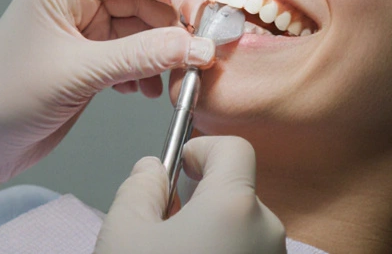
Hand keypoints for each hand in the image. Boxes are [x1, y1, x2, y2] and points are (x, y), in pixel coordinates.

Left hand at [0, 0, 215, 219]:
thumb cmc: (3, 100)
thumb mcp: (77, 75)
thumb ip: (140, 57)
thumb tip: (195, 46)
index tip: (207, 17)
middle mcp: (72, 0)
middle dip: (175, 24)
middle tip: (204, 52)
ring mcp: (80, 29)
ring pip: (141, 27)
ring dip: (165, 50)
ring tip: (180, 78)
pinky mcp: (87, 57)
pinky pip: (132, 51)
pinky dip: (149, 68)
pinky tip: (150, 90)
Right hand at [95, 136, 286, 253]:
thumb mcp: (125, 233)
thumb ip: (139, 188)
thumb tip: (152, 171)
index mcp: (234, 208)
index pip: (234, 148)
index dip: (202, 149)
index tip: (179, 164)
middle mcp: (266, 232)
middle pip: (235, 191)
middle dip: (201, 199)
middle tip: (164, 225)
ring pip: (241, 226)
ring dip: (212, 231)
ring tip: (175, 251)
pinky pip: (248, 250)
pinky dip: (224, 251)